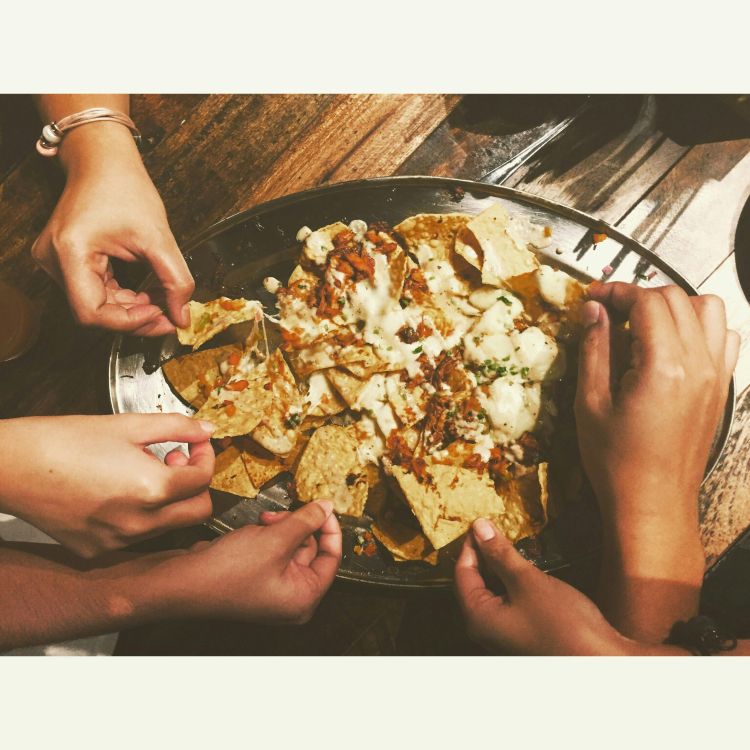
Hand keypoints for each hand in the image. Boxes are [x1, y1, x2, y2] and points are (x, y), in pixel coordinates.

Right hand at [0, 413, 215, 557]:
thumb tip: (207, 430)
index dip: (206, 456)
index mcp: (151, 489)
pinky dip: (140, 516)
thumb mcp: (129, 425)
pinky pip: (135, 538)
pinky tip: (118, 491)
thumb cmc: (64, 441)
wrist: (11, 466)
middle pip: (198, 512)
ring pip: (169, 527)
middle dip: (196, 485)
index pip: (204, 480)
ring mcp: (117, 543)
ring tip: (142, 471)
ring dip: (169, 500)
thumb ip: (177, 427)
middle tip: (175, 460)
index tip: (196, 444)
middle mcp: (138, 524)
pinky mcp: (96, 552)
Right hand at [31, 125, 192, 334]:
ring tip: (161, 302)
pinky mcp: (67, 263)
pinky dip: (124, 299)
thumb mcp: (159, 237)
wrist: (103, 160)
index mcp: (70, 252)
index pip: (92, 313)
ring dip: (132, 310)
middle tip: (169, 316)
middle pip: (94, 313)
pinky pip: (96, 293)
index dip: (129, 322)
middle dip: (135, 318)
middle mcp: (55, 261)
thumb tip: (182, 316)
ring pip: (96, 306)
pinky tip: (146, 295)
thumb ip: (175, 280)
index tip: (161, 316)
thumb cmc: (123, 186)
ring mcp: (57, 263)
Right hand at [160, 502, 341, 623]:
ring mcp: (272, 589)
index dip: (330, 528)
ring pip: (290, 546)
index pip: (332, 558)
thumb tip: (326, 508)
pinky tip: (252, 531)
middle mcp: (291, 598)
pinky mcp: (256, 579)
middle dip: (296, 526)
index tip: (324, 507)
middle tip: (279, 514)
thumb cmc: (226, 572)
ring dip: (279, 528)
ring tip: (261, 523)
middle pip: (310, 550)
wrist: (182, 581)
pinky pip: (272, 550)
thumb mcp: (275, 539)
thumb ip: (306, 521)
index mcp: (303, 598)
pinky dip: (266, 536)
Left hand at [455, 519, 630, 654]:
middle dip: (483, 555)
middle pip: (474, 582)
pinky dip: (510, 581)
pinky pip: (507, 600)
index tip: (480, 522)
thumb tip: (480, 528)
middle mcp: (485, 628)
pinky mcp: (522, 632)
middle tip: (493, 529)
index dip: (471, 545)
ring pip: (492, 590)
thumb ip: (501, 554)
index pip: (462, 573)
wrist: (601, 660)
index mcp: (478, 618)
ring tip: (508, 543)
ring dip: (498, 567)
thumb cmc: (562, 624)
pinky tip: (524, 567)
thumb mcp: (527, 580)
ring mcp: (504, 632)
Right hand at [577, 282, 738, 532]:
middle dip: (639, 296)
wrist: (652, 502)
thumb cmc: (615, 461)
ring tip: (643, 324)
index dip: (616, 291)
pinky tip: (672, 344)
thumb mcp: (590, 402)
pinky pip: (723, 337)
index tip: (593, 298)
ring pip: (707, 309)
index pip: (647, 301)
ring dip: (674, 306)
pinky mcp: (721, 388)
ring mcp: (716, 376)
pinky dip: (700, 327)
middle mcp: (698, 365)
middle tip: (610, 313)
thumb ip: (593, 348)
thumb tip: (593, 310)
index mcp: (663, 368)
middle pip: (676, 298)